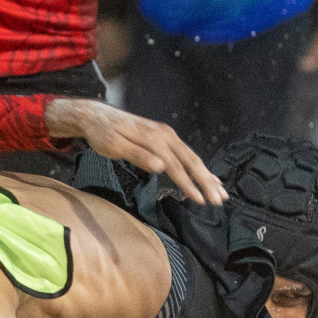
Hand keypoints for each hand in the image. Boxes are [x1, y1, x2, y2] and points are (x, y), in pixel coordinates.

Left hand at [45, 98, 226, 204]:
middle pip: (190, 160)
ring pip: (191, 157)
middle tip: (218, 200)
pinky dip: (198, 166)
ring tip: (220, 192)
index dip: (188, 183)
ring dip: (207, 175)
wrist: (97, 117)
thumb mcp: (114, 146)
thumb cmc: (102, 134)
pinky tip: (207, 176)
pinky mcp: (164, 137)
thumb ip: (138, 156)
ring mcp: (166, 135)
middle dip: (206, 181)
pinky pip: (185, 153)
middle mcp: (165, 135)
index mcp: (154, 138)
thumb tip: (160, 166)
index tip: (199, 200)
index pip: (175, 165)